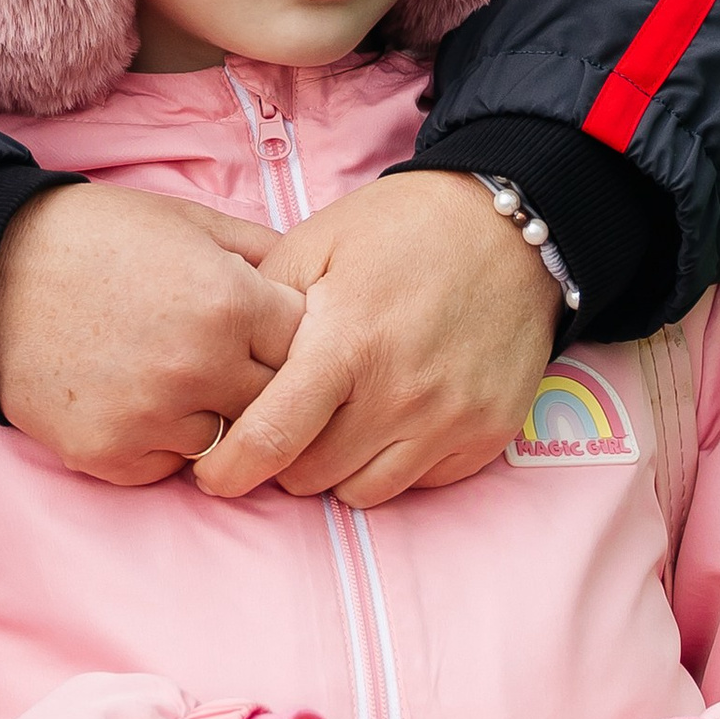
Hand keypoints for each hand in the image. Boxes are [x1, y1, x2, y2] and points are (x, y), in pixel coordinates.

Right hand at [0, 184, 306, 486]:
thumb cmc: (95, 237)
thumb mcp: (188, 222)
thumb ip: (262, 251)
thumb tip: (315, 282)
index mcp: (230, 303)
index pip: (309, 348)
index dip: (293, 338)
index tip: (269, 330)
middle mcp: (199, 367)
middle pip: (276, 405)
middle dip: (261, 383)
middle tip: (227, 359)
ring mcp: (153, 418)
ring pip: (226, 442)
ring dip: (212, 416)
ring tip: (175, 376)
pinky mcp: (110, 456)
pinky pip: (169, 465)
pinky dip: (162, 441)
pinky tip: (135, 399)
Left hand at [193, 169, 557, 508]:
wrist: (506, 226)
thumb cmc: (400, 229)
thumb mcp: (315, 243)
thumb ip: (261, 305)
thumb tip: (220, 364)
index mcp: (347, 344)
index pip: (273, 438)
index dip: (231, 467)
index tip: (213, 472)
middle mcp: (401, 393)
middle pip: (312, 475)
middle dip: (285, 456)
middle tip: (287, 420)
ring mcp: (451, 419)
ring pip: (364, 492)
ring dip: (338, 468)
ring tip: (339, 420)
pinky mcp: (488, 432)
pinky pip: (420, 482)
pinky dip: (395, 462)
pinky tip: (390, 418)